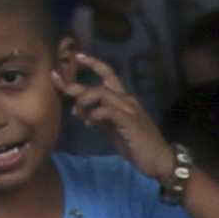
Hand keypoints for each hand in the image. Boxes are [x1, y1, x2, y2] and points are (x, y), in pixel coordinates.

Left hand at [58, 39, 178, 187]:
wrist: (159, 160)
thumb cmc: (138, 146)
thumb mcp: (113, 131)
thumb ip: (99, 119)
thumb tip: (80, 111)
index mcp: (124, 100)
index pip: (108, 75)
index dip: (93, 63)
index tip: (77, 57)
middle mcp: (127, 100)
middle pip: (102, 82)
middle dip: (77, 83)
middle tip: (59, 83)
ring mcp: (130, 109)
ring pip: (102, 93)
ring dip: (84, 100)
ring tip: (76, 112)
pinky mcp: (130, 121)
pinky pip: (108, 110)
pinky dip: (95, 113)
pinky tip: (89, 123)